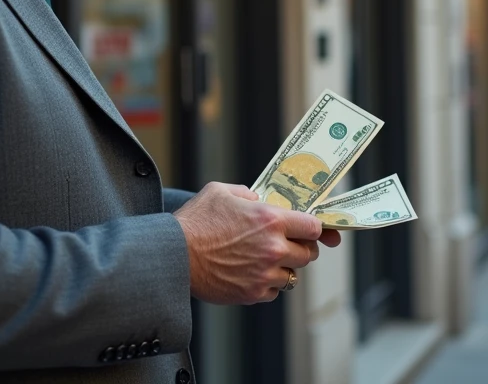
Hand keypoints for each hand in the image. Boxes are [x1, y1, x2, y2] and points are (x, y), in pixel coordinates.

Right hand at [174, 182, 339, 304]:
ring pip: (292, 275)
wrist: (174, 255)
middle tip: (286, 244)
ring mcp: (264, 274)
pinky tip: (252, 274)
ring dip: (283, 268)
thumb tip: (257, 199)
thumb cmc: (195, 221)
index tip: (307, 229)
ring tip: (265, 260)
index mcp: (271, 219)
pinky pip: (273, 292)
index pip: (313, 227)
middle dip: (300, 248)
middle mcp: (273, 248)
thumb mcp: (220, 192)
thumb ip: (246, 193)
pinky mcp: (252, 294)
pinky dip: (267, 285)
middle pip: (308, 254)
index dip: (312, 228)